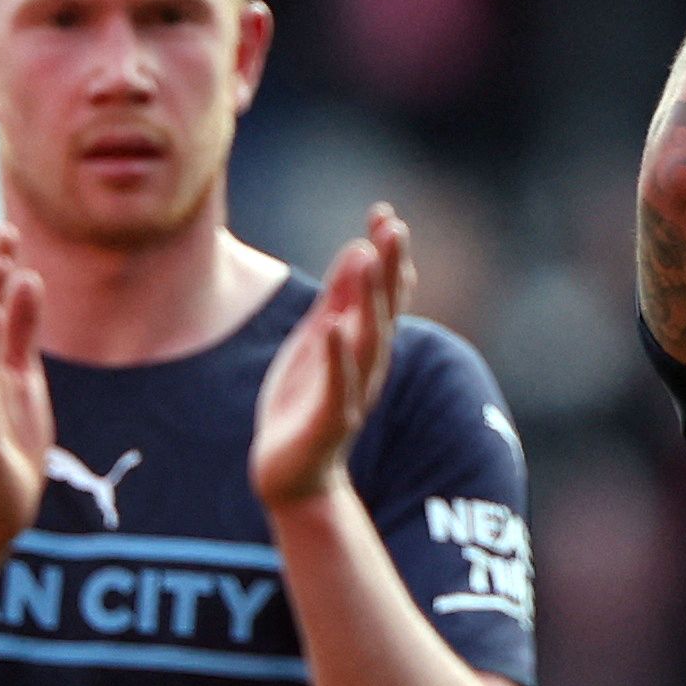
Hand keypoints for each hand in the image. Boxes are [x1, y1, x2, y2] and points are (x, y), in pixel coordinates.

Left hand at [253, 204, 411, 510]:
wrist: (292, 473)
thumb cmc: (306, 400)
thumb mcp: (318, 339)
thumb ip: (338, 298)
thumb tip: (360, 247)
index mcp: (364, 342)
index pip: (385, 293)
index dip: (388, 255)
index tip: (385, 213)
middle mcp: (368, 365)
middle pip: (384, 310)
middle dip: (389, 268)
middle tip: (393, 226)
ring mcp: (353, 392)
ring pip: (368, 342)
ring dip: (370, 303)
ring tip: (368, 261)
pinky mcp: (330, 420)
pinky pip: (337, 386)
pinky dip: (336, 356)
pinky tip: (332, 327)